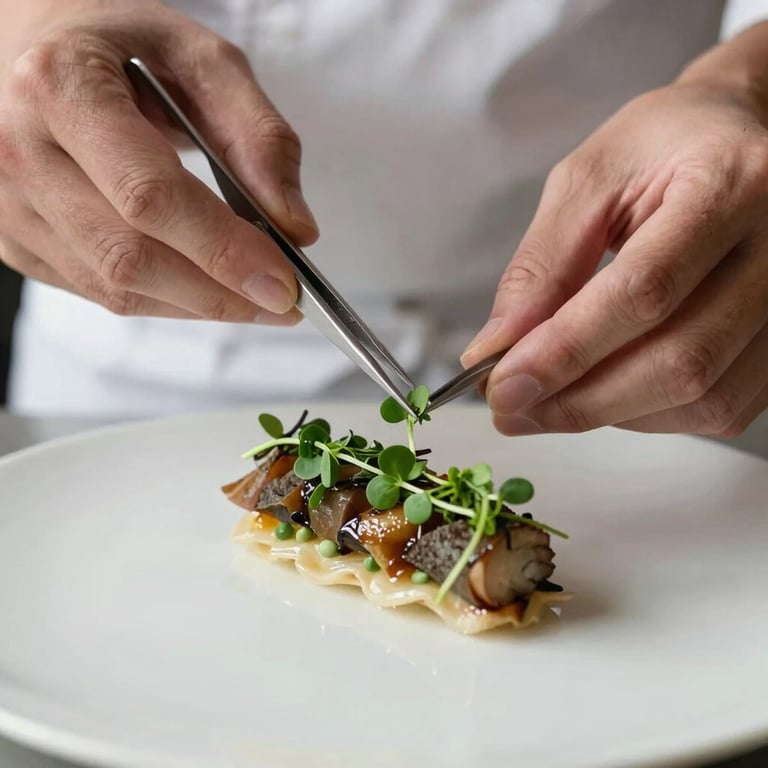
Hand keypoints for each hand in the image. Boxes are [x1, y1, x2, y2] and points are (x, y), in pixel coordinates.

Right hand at [0, 0, 316, 322]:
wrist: (36, 47)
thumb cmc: (121, 46)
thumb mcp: (202, 58)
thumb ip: (258, 136)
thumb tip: (294, 228)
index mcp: (61, 85)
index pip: (148, 194)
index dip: (221, 249)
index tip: (283, 283)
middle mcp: (19, 150)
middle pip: (130, 257)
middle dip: (219, 293)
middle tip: (282, 302)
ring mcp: (7, 204)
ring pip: (116, 287)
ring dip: (197, 304)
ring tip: (252, 296)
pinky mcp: (14, 239)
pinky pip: (99, 293)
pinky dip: (165, 300)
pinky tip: (202, 286)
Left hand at [462, 51, 767, 437]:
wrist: (737, 137)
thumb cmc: (663, 147)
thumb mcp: (587, 182)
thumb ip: (542, 265)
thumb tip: (496, 348)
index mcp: (731, 184)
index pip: (645, 291)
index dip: (566, 350)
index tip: (501, 384)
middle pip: (680, 361)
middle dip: (579, 399)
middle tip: (509, 407)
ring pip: (702, 398)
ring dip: (607, 414)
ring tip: (546, 399)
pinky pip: (719, 408)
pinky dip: (645, 415)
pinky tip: (601, 391)